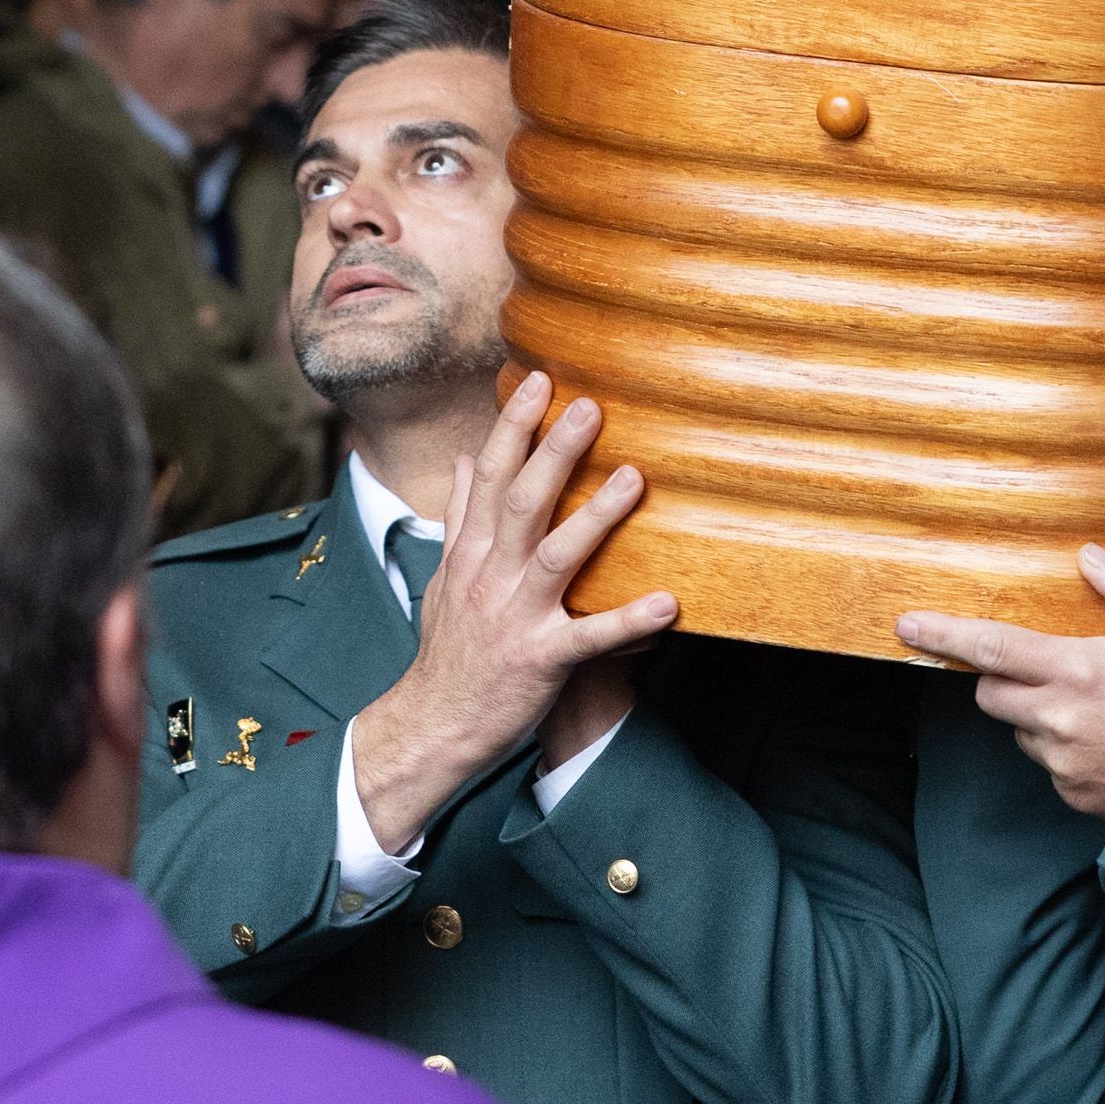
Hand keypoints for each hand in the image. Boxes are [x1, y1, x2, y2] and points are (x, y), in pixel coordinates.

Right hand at [349, 374, 675, 850]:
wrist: (435, 724)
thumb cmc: (450, 647)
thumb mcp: (445, 573)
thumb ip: (461, 513)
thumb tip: (467, 455)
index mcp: (470, 552)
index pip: (490, 475)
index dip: (515, 426)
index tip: (542, 379)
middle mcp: (489, 577)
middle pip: (522, 502)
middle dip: (555, 452)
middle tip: (591, 405)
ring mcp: (515, 618)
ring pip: (555, 558)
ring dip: (595, 516)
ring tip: (635, 477)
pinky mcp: (541, 660)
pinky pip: (590, 638)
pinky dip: (628, 621)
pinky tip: (668, 603)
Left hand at [898, 545, 1104, 821]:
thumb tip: (1092, 555)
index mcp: (1075, 671)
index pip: (990, 648)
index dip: (943, 635)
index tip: (906, 626)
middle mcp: (1057, 719)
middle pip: (992, 695)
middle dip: (1001, 679)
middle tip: (1045, 669)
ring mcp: (1063, 763)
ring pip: (1021, 731)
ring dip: (1036, 716)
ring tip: (1095, 708)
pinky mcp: (1075, 797)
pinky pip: (1050, 766)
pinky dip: (1065, 750)